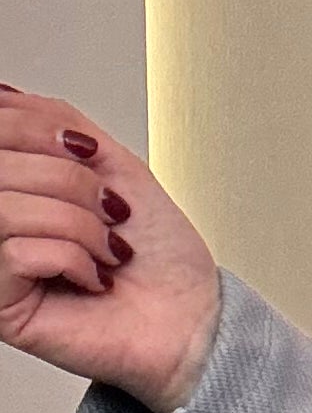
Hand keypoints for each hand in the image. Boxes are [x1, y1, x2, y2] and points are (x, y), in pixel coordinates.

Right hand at [0, 84, 220, 412]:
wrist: (192, 318)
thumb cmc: (158, 254)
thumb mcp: (110, 163)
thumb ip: (53, 122)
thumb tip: (4, 94)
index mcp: (15, 183)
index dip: (37, 127)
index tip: (86, 151)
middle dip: (70, 180)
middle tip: (107, 209)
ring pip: (4, 206)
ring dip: (78, 222)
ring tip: (106, 248)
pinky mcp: (1, 305)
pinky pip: (16, 251)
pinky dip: (74, 258)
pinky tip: (94, 279)